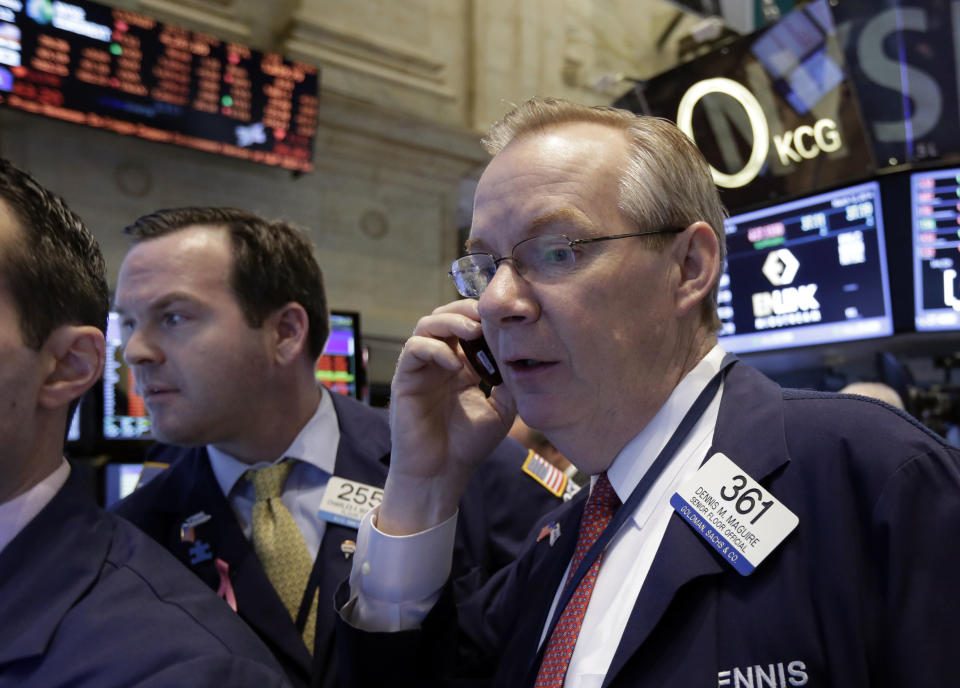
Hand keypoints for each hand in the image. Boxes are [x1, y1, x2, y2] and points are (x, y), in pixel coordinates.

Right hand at [379, 299, 515, 533]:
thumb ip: (511, 381)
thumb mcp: (502, 410)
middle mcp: (440, 361)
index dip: (486, 317)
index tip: (507, 319)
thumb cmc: (468, 446)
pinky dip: (436, 349)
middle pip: (446, 315)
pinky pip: (414, 349)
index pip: (470, 326)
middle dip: (468, 310)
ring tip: (473, 331)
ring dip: (451, 321)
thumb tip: (524, 352)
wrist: (441, 475)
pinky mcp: (404, 379)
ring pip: (427, 324)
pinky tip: (456, 366)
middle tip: (489, 316)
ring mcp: (421, 368)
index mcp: (462, 365)